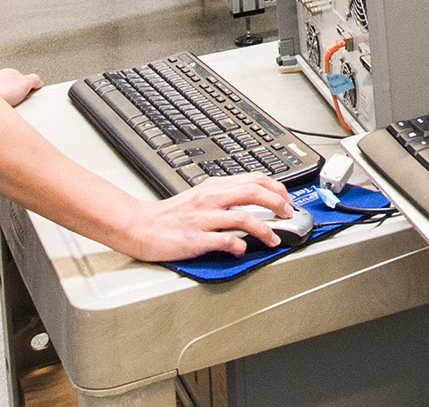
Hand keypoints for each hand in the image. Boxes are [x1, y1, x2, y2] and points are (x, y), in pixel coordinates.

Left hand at [0, 68, 42, 107]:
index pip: (23, 79)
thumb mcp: (26, 82)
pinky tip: (3, 109)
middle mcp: (0, 79)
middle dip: (17, 96)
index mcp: (10, 73)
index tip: (31, 93)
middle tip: (21, 101)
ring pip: (4, 96)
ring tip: (11, 106)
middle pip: (13, 88)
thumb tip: (39, 81)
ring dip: (8, 101)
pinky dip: (1, 106)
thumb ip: (34, 79)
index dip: (28, 87)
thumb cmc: (1, 88)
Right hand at [120, 174, 294, 261]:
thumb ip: (225, 196)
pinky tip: (243, 251)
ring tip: (274, 239)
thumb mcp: (201, 196)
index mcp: (214, 186)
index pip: (254, 178)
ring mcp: (204, 218)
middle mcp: (211, 198)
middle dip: (278, 203)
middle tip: (288, 215)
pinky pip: (226, 241)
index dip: (277, 188)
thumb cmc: (171, 215)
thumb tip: (253, 201)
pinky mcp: (196, 238)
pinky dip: (240, 246)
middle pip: (254, 192)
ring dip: (265, 230)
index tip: (287, 200)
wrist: (140, 226)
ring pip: (245, 218)